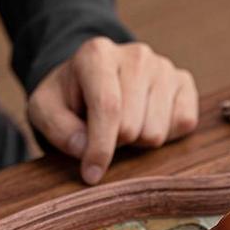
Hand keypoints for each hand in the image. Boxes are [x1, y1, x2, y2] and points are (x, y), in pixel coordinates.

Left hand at [28, 38, 198, 183]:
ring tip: (123, 125)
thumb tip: (83, 148)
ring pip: (157, 131)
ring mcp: (164, 67)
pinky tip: (145, 121)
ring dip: (137, 141)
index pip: (107, 107)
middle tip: (103, 133)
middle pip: (132, 126)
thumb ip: (57, 128)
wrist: (93, 79)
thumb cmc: (68, 98)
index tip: (91, 175)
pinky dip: (163, 134)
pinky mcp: (184, 82)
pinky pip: (183, 124)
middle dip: (115, 142)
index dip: (100, 147)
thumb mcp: (44, 110)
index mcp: (97, 54)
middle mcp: (137, 55)